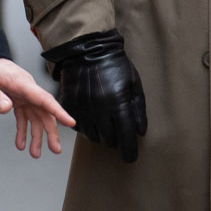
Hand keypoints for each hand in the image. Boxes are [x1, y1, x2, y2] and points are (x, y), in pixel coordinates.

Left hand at [0, 58, 74, 157]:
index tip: (71, 123)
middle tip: (55, 150)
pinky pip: (23, 117)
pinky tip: (20, 144)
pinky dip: (23, 131)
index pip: (44, 99)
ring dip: (37, 136)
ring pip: (36, 117)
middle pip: (44, 112)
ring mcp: (22, 95)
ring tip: (35, 153)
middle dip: (51, 131)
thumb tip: (6, 109)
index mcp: (21, 83)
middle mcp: (26, 89)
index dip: (58, 111)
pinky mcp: (15, 99)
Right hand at [42, 30, 146, 162]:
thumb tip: (140, 132)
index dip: (129, 150)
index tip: (131, 158)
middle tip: (120, 134)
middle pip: (108, 139)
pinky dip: (87, 127)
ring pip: (93, 136)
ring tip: (107, 124)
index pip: (125, 136)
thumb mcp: (134, 85)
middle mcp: (99, 110)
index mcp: (118, 104)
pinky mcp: (70, 107)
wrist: (88, 52)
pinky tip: (94, 117)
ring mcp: (83, 109)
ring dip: (102, 135)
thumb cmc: (116, 66)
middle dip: (116, 140)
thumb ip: (138, 110)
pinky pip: (79, 127)